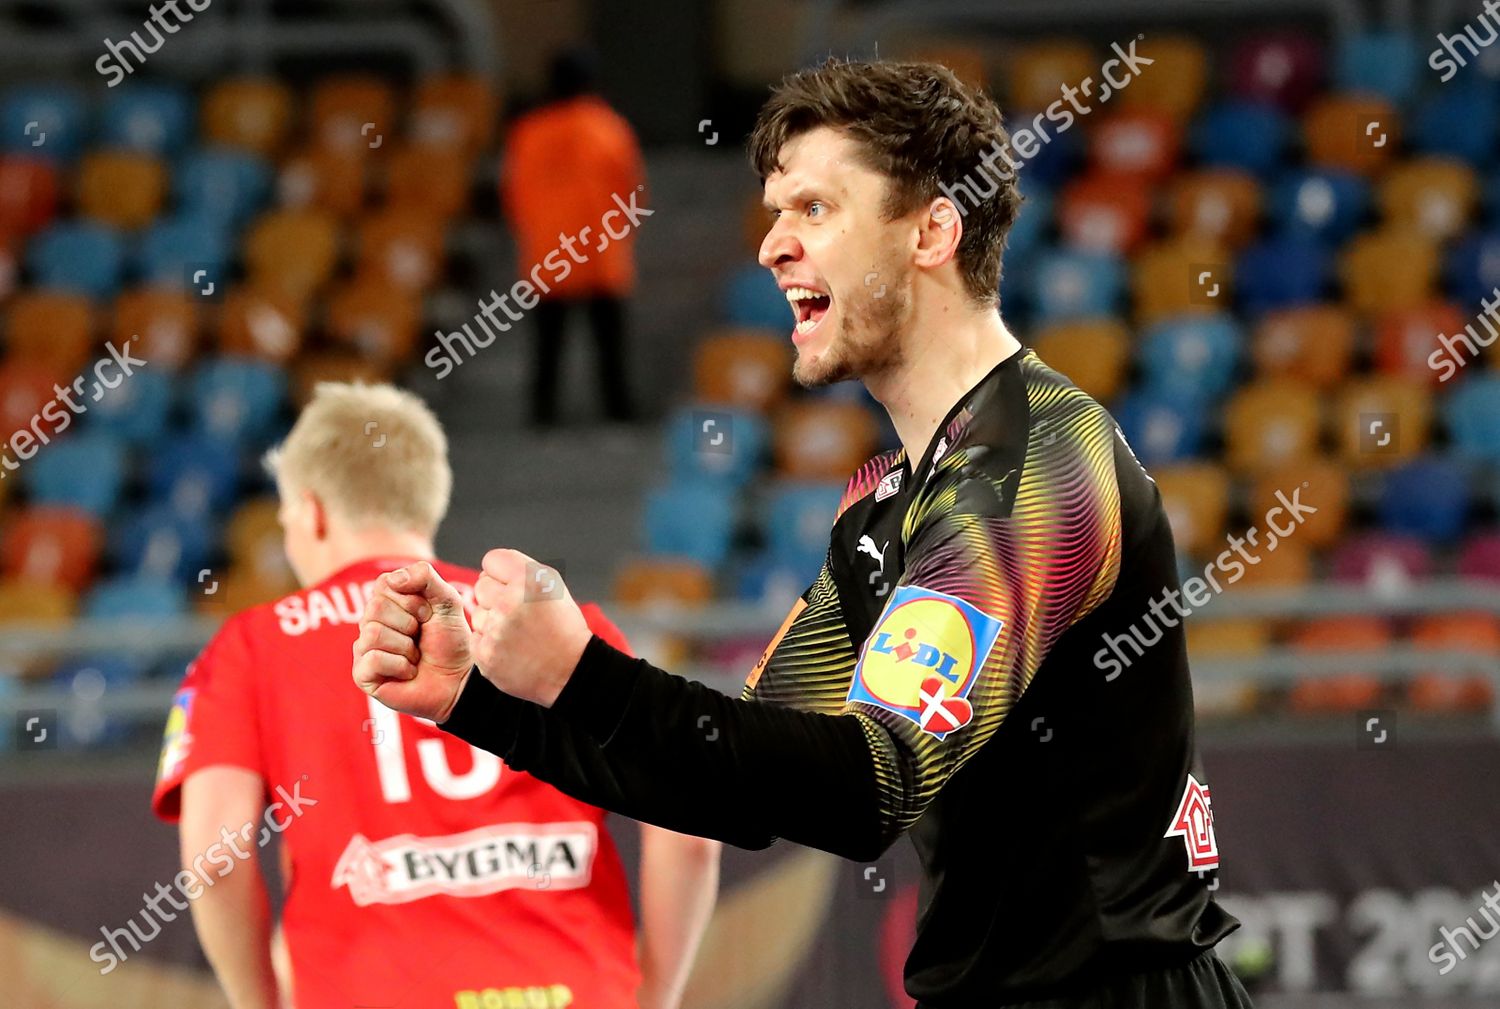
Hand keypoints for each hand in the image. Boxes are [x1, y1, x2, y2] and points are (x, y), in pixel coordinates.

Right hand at [352, 561, 473, 722]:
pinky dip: (401, 666)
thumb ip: (424, 576)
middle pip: (376, 607)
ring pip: (374, 633)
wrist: (459, 679)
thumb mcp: (446, 601)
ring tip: (415, 656)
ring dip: (406, 646)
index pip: (384, 584)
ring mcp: (364, 649)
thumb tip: (393, 579)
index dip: (413, 599)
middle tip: (421, 637)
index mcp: (386, 603)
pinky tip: (408, 672)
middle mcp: (370, 623)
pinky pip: (374, 659)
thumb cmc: (450, 641)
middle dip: (410, 623)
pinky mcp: (362, 675)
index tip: (428, 614)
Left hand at [471, 549, 592, 706]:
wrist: (572, 670)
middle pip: (481, 586)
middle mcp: (509, 602)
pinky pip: (475, 638)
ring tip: (517, 633)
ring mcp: (495, 630)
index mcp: (529, 580)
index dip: (501, 573)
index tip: (513, 586)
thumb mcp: (552, 587)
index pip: (492, 560)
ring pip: (476, 613)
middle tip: (518, 613)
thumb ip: (519, 572)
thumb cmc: (563, 626)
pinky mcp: (486, 654)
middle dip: (496, 596)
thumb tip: (486, 572)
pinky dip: (490, 643)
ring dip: (492, 621)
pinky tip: (511, 649)